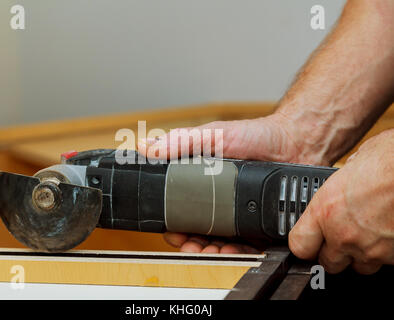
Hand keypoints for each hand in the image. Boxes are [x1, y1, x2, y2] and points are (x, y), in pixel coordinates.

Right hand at [138, 113, 322, 252]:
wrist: (293, 141)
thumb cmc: (253, 135)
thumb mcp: (213, 135)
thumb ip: (182, 141)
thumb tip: (147, 146)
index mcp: (201, 185)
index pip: (180, 214)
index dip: (174, 228)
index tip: (174, 235)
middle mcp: (218, 202)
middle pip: (198, 233)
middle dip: (193, 246)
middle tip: (193, 249)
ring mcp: (238, 214)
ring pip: (220, 243)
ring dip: (214, 252)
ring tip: (215, 253)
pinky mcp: (258, 221)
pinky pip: (246, 244)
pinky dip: (239, 253)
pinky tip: (235, 253)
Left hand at [289, 129, 393, 273]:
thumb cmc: (388, 161)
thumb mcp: (351, 166)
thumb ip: (340, 185)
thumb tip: (343, 183)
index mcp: (324, 210)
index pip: (299, 245)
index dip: (303, 246)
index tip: (307, 243)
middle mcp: (343, 234)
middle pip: (327, 262)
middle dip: (332, 252)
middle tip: (340, 237)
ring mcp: (370, 249)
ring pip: (358, 266)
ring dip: (359, 254)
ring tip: (367, 234)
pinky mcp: (393, 256)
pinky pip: (383, 262)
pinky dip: (384, 252)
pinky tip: (387, 232)